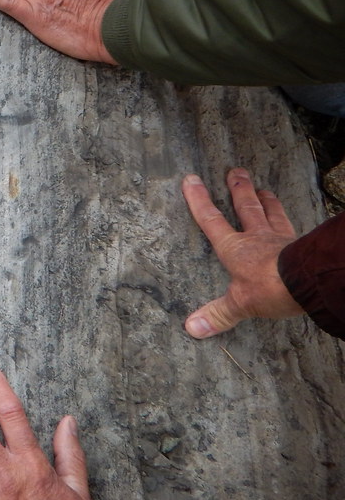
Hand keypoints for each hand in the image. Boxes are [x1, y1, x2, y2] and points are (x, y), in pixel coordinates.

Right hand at [181, 169, 303, 337]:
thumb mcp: (240, 304)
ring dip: (266, 200)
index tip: (191, 180)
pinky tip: (292, 221)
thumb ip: (218, 314)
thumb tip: (191, 328)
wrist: (308, 282)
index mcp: (235, 248)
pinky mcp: (300, 245)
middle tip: (235, 171)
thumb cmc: (270, 288)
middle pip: (246, 207)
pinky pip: (293, 228)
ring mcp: (280, 239)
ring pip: (271, 212)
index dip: (199, 200)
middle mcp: (256, 237)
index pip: (211, 220)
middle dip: (238, 189)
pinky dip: (290, 221)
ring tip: (263, 189)